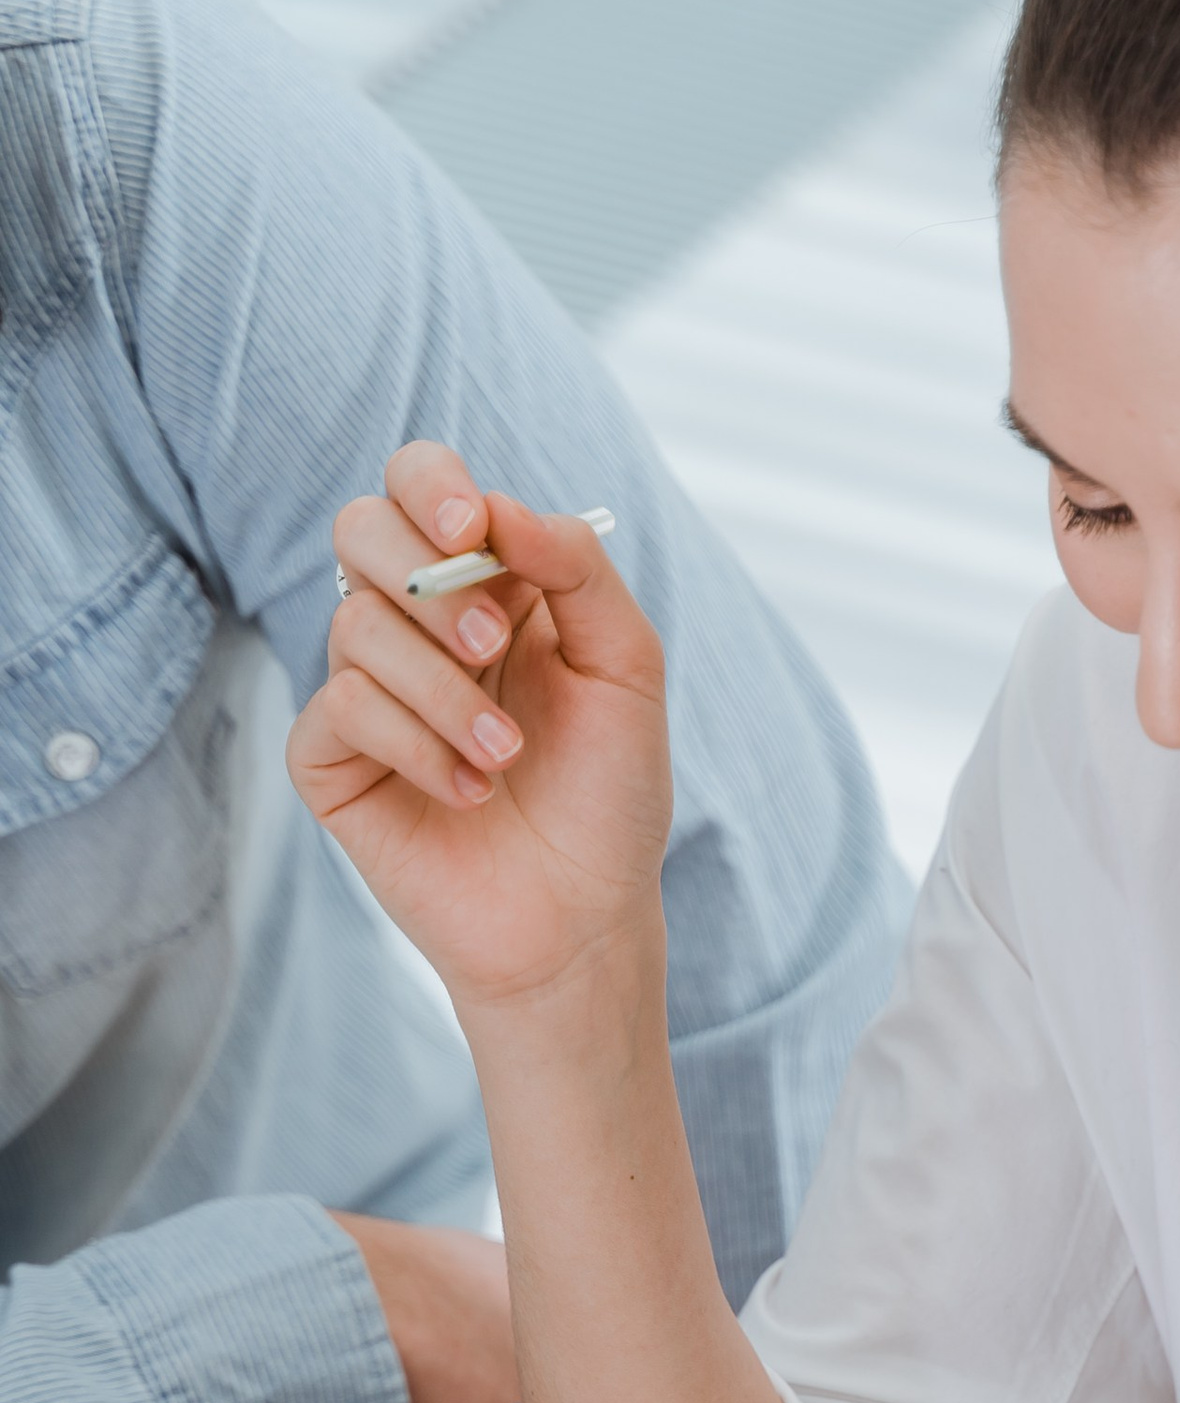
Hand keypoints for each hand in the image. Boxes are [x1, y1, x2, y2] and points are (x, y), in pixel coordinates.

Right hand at [288, 444, 671, 1019]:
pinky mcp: (330, 760)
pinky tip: (468, 793)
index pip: (420, 483)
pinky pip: (339, 710)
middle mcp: (414, 626)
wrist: (583, 918)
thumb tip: (497, 509)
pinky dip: (414, 746)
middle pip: (359, 529)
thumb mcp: (626, 668)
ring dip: (445, 692)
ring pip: (357, 626)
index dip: (431, 486)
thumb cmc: (608, 794)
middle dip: (430, 580)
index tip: (472, 529)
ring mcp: (365, 690)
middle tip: (494, 644)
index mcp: (485, 584)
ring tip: (506, 756)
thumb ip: (576, 570)